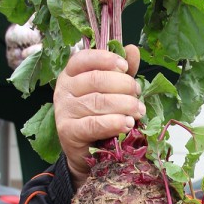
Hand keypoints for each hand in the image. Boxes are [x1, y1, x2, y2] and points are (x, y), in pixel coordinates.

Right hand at [53, 46, 143, 188]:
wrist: (85, 153)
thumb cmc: (99, 118)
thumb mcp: (110, 92)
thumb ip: (120, 73)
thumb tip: (132, 50)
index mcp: (71, 74)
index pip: (85, 58)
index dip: (107, 59)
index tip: (125, 68)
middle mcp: (64, 89)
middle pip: (96, 80)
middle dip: (124, 86)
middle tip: (138, 95)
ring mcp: (64, 110)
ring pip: (98, 102)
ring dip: (124, 105)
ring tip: (139, 111)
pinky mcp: (68, 131)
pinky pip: (94, 124)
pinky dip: (114, 123)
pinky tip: (127, 124)